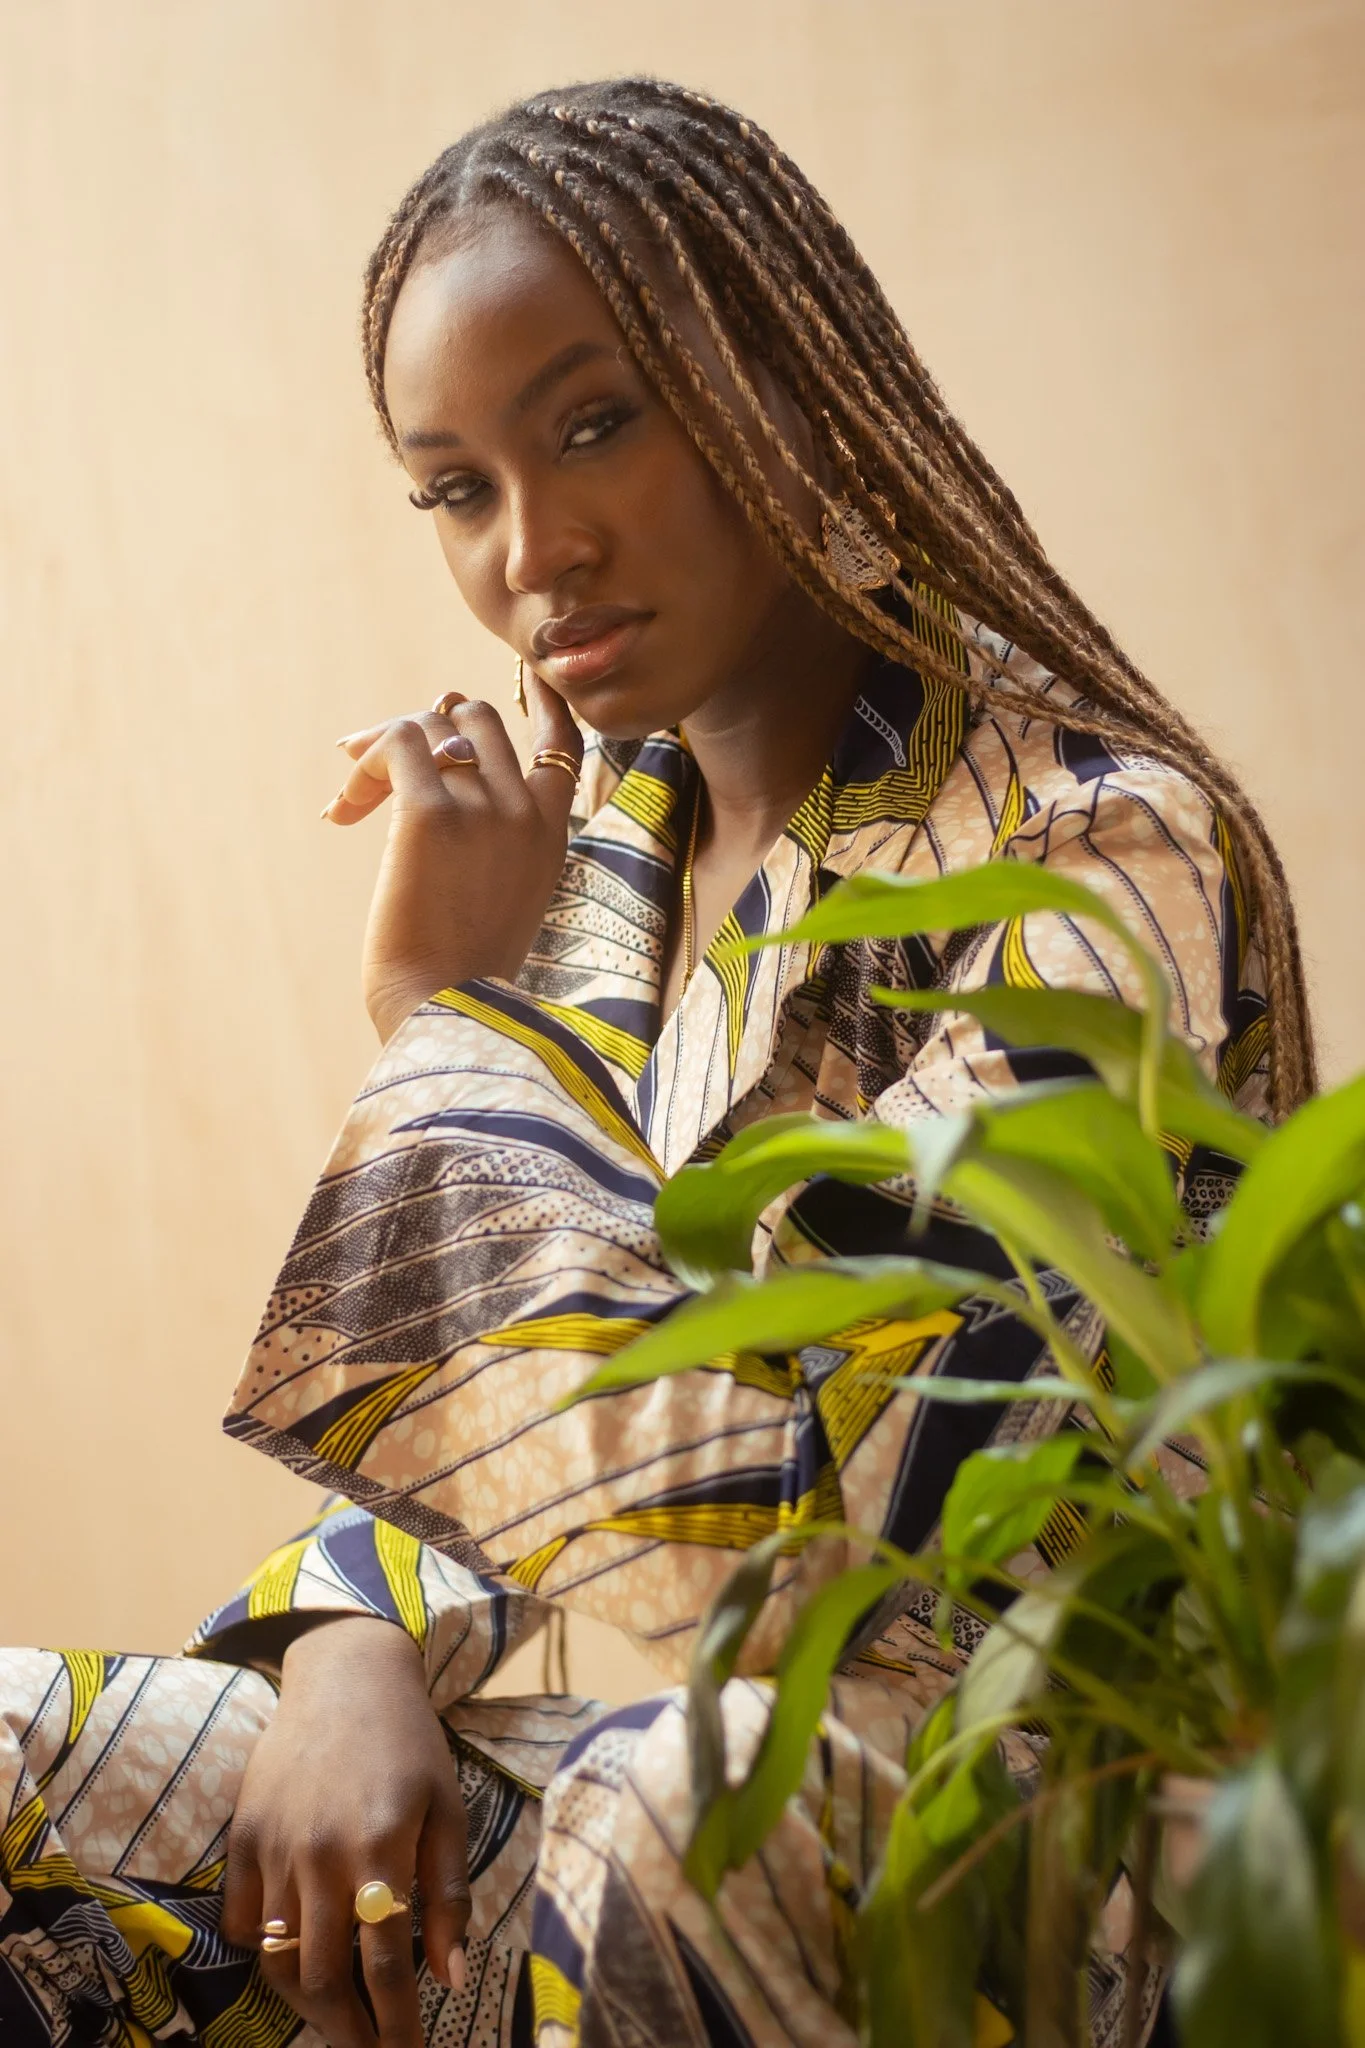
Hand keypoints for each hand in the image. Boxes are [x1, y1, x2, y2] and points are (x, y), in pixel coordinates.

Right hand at [221, 1617, 469, 2047]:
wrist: (346, 1674)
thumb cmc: (410, 1743)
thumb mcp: (448, 1810)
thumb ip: (449, 1896)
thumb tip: (451, 1978)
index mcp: (380, 1850)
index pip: (386, 1968)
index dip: (398, 2024)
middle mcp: (320, 1857)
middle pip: (323, 1980)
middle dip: (349, 2034)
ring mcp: (273, 1849)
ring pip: (277, 1959)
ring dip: (307, 2004)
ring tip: (337, 2020)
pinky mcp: (242, 1837)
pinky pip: (239, 1921)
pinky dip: (261, 1951)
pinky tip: (293, 1957)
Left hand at [326, 670, 581, 1041]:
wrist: (450, 1012)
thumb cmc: (463, 972)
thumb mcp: (503, 898)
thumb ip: (493, 840)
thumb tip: (446, 772)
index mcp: (552, 833)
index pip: (561, 741)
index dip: (540, 698)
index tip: (523, 674)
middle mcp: (526, 811)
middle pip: (478, 718)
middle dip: (425, 728)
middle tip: (377, 766)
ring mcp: (484, 809)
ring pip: (431, 725)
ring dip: (381, 749)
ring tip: (351, 798)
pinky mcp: (432, 815)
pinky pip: (396, 745)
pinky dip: (364, 763)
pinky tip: (343, 812)